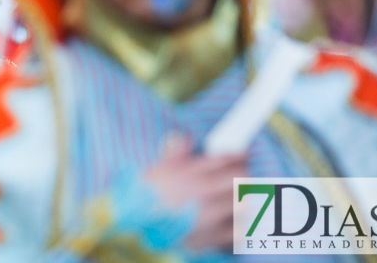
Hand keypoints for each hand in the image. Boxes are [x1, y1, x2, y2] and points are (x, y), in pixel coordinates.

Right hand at [143, 135, 246, 251]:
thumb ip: (175, 154)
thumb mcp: (156, 169)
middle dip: (243, 174)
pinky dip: (239, 224)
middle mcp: (203, 194)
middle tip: (240, 174)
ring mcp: (210, 216)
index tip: (241, 156)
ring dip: (243, 199)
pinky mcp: (211, 237)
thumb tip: (185, 140)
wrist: (132, 225)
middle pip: (241, 179)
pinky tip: (232, 220)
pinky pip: (238, 229)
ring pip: (244, 204)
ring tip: (237, 198)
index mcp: (190, 174)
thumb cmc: (143, 197)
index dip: (238, 156)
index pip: (226, 160)